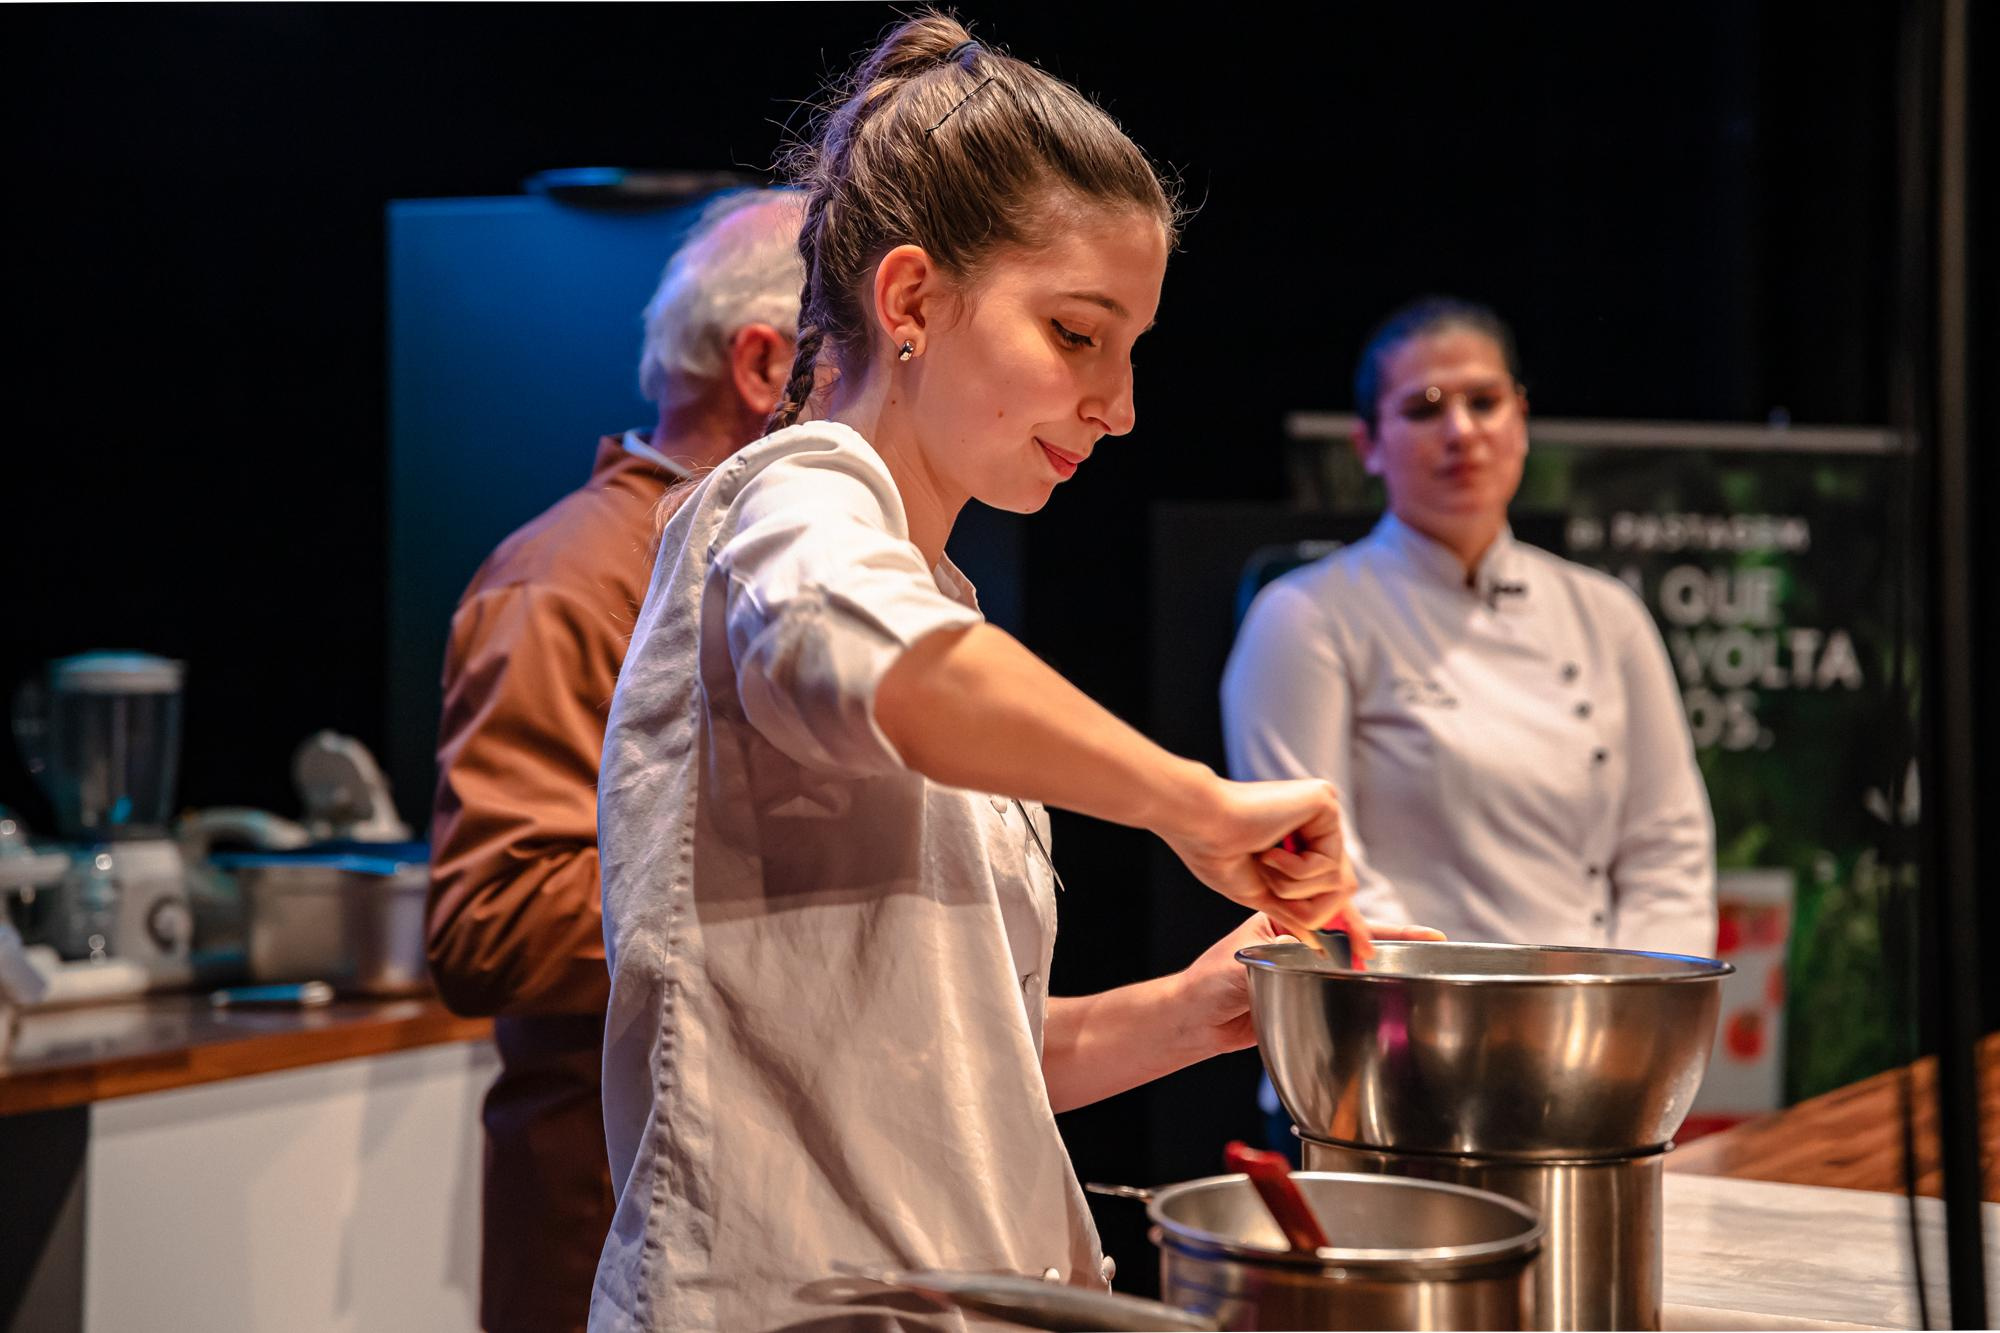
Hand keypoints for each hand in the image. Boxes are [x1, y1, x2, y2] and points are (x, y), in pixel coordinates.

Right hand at [1157, 774, 1361, 946]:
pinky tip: (1270, 852)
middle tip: (1275, 894)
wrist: (1199, 826)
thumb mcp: (1257, 894)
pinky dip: (1297, 871)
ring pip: (1338, 882)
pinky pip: (1330, 863)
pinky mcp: (1324, 803)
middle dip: (1312, 909)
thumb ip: (1291, 913)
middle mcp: (1315, 824)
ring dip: (1294, 890)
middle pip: (1341, 887)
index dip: (1351, 921)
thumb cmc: (1214, 853)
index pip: (1333, 884)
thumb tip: (1316, 940)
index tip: (1364, 952)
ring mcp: (1322, 812)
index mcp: (1299, 841)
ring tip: (1262, 864)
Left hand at [1173, 914, 1447, 1056]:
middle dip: (1395, 945)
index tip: (1420, 933)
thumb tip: (1320, 959)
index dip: (1382, 929)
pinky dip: (1365, 994)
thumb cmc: (1209, 983)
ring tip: (1424, 971)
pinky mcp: (1307, 997)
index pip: (1342, 920)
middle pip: (1356, 942)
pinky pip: (1342, 993)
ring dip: (1384, 970)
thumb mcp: (1248, 962)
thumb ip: (1284, 959)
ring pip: (1353, 968)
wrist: (1195, 1019)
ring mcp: (1306, 970)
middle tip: (1436, 947)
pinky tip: (1388, 998)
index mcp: (1288, 921)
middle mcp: (1302, 942)